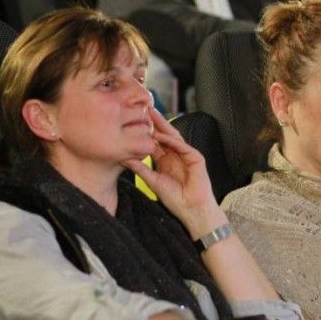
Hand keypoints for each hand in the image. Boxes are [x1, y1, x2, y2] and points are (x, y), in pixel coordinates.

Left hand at [123, 107, 220, 236]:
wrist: (192, 210)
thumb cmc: (176, 199)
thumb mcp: (153, 181)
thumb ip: (140, 169)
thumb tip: (124, 158)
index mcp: (166, 160)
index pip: (154, 142)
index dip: (145, 132)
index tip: (132, 121)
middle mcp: (176, 155)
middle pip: (164, 135)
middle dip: (154, 122)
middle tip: (143, 109)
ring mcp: (187, 155)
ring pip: (174, 137)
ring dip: (163, 126)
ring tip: (152, 115)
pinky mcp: (196, 158)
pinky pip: (183, 146)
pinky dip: (172, 140)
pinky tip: (162, 135)